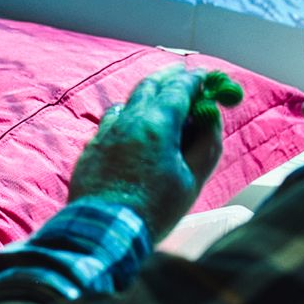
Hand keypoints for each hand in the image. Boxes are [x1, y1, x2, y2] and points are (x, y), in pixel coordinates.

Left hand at [68, 64, 223, 239]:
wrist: (106, 231)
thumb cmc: (155, 209)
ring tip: (158, 99)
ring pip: (128, 102)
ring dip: (145, 95)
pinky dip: (127, 116)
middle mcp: (129, 120)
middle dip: (169, 76)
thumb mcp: (192, 180)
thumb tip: (211, 117)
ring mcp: (106, 132)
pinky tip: (132, 126)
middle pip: (150, 85)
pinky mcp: (92, 147)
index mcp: (157, 124)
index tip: (204, 76)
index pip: (179, 88)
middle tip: (181, 71)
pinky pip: (112, 122)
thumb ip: (205, 144)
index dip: (194, 79)